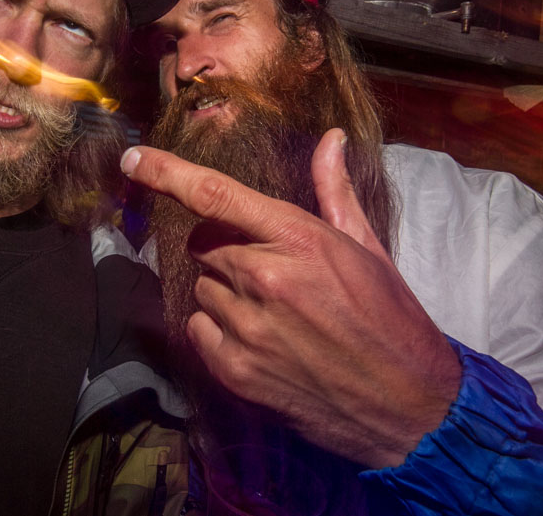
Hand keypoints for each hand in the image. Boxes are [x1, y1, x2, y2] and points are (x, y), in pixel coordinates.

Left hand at [122, 129, 460, 468]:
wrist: (409, 404)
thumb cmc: (390, 318)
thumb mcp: (368, 247)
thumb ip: (334, 190)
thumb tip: (330, 139)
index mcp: (300, 239)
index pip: (215, 195)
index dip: (165, 172)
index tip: (133, 160)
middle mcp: (267, 278)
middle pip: (203, 243)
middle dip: (224, 248)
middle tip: (264, 268)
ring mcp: (249, 328)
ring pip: (201, 288)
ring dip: (224, 292)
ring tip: (271, 311)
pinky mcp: (238, 371)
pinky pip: (198, 329)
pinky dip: (217, 329)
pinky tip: (258, 338)